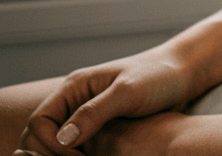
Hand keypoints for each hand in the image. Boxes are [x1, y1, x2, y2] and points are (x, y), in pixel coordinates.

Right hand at [17, 46, 195, 154]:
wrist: (183, 74)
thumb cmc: (159, 76)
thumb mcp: (128, 93)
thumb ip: (95, 112)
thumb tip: (63, 138)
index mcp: (74, 87)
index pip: (38, 122)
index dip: (48, 146)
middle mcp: (74, 102)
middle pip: (38, 137)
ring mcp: (84, 117)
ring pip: (54, 147)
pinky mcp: (97, 130)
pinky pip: (74, 151)